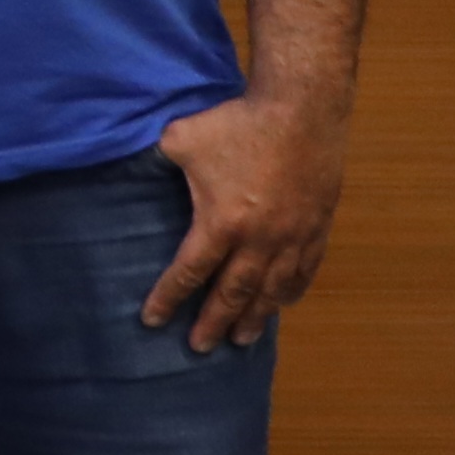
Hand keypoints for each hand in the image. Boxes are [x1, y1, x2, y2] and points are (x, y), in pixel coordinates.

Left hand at [145, 92, 347, 351]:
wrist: (303, 108)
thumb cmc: (237, 122)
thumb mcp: (181, 139)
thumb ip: (158, 163)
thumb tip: (135, 168)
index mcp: (220, 223)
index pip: (188, 272)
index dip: (169, 298)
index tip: (152, 321)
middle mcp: (259, 239)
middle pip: (233, 292)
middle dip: (213, 321)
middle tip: (200, 347)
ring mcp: (293, 235)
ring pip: (273, 288)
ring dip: (256, 316)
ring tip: (241, 339)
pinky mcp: (319, 225)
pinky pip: (306, 268)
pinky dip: (292, 290)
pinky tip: (283, 303)